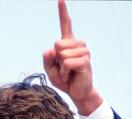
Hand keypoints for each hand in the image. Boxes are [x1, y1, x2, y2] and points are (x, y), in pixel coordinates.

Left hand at [43, 0, 102, 114]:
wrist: (77, 92)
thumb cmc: (64, 80)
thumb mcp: (49, 70)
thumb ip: (47, 59)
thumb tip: (52, 48)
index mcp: (68, 43)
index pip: (65, 24)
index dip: (63, 12)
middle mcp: (78, 44)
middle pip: (57, 44)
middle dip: (55, 60)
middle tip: (63, 69)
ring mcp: (84, 51)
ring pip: (62, 54)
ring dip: (61, 68)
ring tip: (68, 73)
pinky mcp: (85, 61)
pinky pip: (67, 63)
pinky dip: (64, 72)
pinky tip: (71, 75)